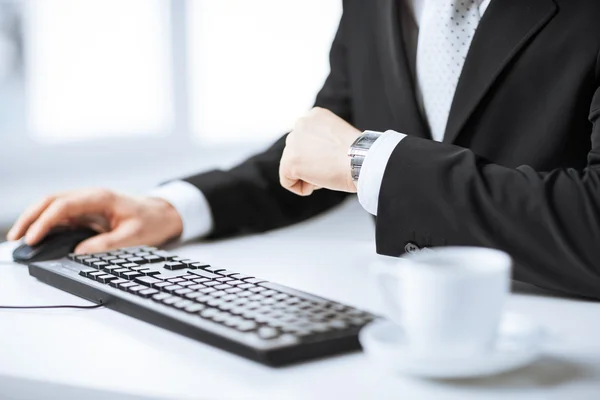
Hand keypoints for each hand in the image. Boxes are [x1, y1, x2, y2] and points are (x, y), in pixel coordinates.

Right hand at [6, 189, 182, 253]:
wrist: (163, 213)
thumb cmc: (151, 221)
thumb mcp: (134, 236)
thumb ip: (107, 244)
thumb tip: (79, 252)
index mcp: (100, 198)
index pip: (63, 206)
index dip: (44, 222)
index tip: (32, 239)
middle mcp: (90, 197)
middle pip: (51, 201)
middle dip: (30, 218)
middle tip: (15, 238)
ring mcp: (87, 203)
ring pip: (53, 206)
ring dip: (35, 220)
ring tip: (20, 239)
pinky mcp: (87, 212)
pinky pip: (61, 215)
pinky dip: (46, 224)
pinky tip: (37, 236)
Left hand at [279, 107, 360, 195]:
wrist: (362, 160)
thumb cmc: (358, 154)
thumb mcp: (338, 137)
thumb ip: (322, 141)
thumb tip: (312, 157)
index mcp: (315, 115)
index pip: (306, 140)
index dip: (320, 155)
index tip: (335, 158)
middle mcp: (301, 123)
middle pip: (297, 153)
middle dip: (312, 164)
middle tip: (332, 166)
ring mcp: (293, 142)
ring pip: (292, 167)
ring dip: (309, 175)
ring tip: (328, 172)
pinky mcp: (289, 161)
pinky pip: (287, 182)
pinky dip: (303, 188)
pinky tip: (320, 182)